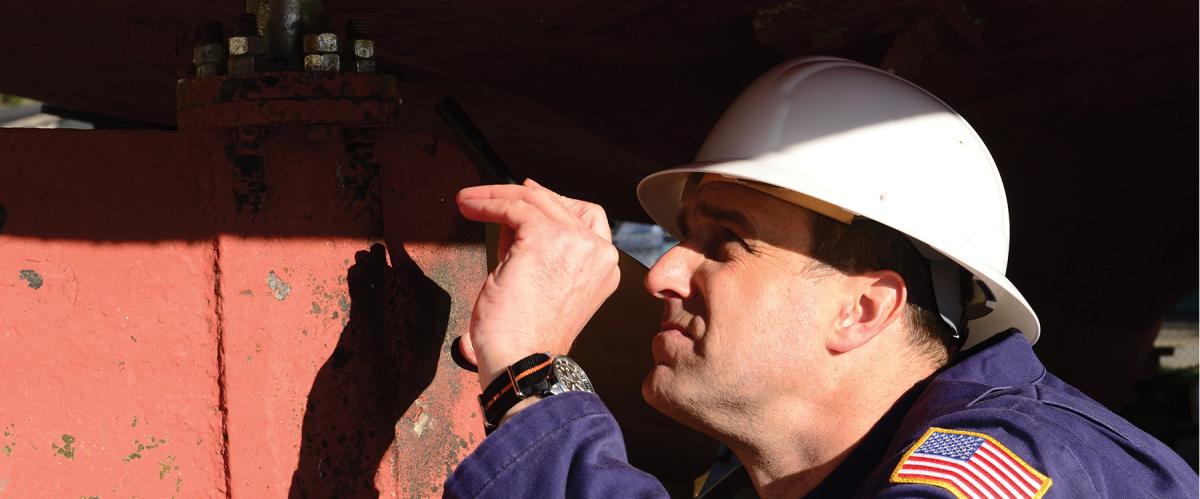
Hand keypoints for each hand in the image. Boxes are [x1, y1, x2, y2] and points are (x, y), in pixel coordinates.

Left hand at [456, 179, 619, 388]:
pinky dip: (487, 203)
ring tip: (468, 201)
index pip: (587, 218)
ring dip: (495, 195)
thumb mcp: (541, 285)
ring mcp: (577, 243)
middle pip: (559, 203)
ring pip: (534, 199)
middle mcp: (598, 252)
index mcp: (604, 268)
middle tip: (486, 196)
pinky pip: (513, 207)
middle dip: (518, 195)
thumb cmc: (525, 338)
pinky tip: (470, 207)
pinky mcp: (547, 237)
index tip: (526, 193)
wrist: (521, 361)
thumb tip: (512, 217)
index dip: (554, 201)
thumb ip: (536, 250)